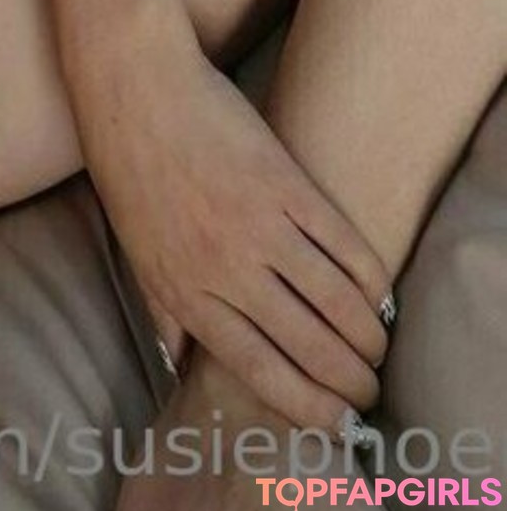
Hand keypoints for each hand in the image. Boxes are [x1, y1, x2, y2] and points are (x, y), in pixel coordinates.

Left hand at [70, 6, 389, 431]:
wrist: (136, 86)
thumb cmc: (129, 168)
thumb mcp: (137, 253)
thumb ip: (165, 314)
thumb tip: (180, 370)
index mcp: (186, 293)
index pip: (260, 370)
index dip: (307, 404)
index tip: (336, 424)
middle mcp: (225, 269)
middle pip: (307, 344)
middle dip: (348, 379)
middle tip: (368, 391)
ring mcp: (259, 224)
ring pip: (334, 300)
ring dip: (367, 334)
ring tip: (379, 348)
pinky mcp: (284, 182)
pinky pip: (342, 243)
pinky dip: (369, 275)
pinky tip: (380, 293)